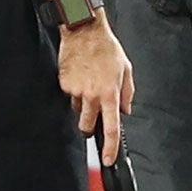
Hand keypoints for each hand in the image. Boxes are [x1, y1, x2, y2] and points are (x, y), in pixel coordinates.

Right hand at [59, 17, 133, 163]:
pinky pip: (69, 95)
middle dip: (90, 127)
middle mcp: (92, 95)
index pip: (111, 127)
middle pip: (87, 126)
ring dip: (83, 104)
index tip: (108, 159)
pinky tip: (81, 74)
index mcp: (110, 93)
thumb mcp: (126, 70)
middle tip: (94, 114)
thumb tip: (125, 111)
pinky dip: (74, 90)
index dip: (110, 147)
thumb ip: (127, 93)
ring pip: (78, 110)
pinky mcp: (64, 84)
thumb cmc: (107, 49)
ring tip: (89, 83)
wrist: (84, 32)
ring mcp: (75, 91)